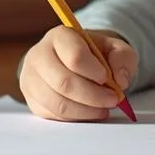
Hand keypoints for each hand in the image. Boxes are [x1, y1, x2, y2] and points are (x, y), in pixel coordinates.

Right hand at [19, 27, 136, 121]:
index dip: (93, 71)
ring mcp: (31, 78)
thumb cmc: (92, 54)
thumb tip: (120, 80)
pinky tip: (89, 112)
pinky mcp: (31, 99)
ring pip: (58, 103)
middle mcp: (39, 55)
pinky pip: (54, 115)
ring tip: (103, 108)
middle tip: (113, 99)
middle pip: (64, 82)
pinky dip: (76, 118)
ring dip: (86, 111)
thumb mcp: (114, 47)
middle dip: (93, 96)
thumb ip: (123, 58)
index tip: (107, 78)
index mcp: (60, 36)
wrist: (73, 61)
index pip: (74, 56)